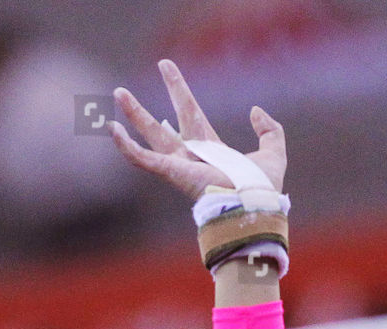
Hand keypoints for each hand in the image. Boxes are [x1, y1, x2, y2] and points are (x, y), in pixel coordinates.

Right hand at [111, 58, 285, 200]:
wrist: (255, 204)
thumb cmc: (264, 188)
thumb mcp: (274, 151)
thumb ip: (269, 129)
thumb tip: (255, 110)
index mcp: (210, 150)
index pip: (190, 113)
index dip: (178, 89)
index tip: (166, 67)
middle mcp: (191, 157)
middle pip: (163, 124)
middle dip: (144, 107)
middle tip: (123, 88)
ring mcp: (179, 164)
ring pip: (150, 135)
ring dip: (134, 114)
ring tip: (118, 92)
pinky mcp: (171, 172)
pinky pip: (143, 158)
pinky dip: (127, 146)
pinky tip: (113, 128)